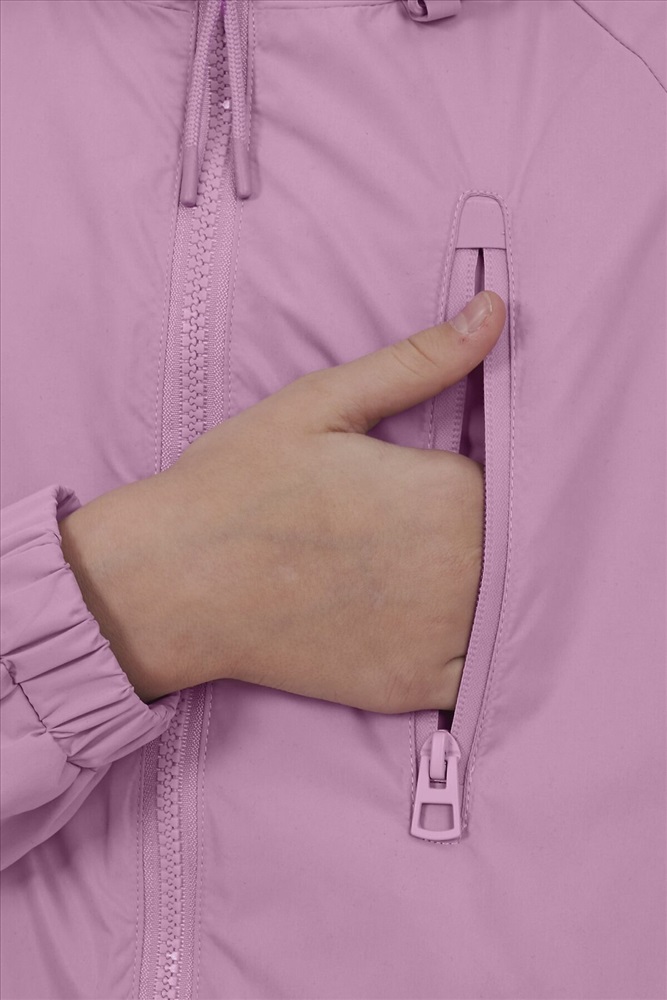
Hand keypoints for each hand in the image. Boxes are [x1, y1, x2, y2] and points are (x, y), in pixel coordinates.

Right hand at [60, 290, 504, 711]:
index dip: (477, 475)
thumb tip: (495, 309)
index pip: (514, 480)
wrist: (170, 583)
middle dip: (479, 528)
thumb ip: (420, 360)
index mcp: (449, 492)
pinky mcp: (412, 688)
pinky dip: (461, 647)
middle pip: (515, 544)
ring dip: (479, 587)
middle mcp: (461, 570)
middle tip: (411, 522)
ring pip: (502, 606)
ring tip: (410, 566)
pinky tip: (417, 620)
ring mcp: (439, 637)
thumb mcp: (323, 402)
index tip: (436, 474)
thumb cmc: (239, 483)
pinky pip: (471, 670)